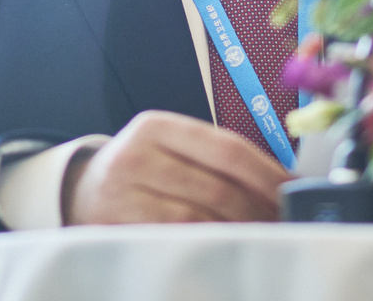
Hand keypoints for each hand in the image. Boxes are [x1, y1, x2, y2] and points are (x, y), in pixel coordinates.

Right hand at [63, 111, 284, 223]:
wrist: (79, 193)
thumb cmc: (140, 171)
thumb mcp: (168, 148)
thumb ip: (213, 158)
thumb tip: (280, 182)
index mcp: (157, 126)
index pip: (227, 147)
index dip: (267, 172)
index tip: (294, 190)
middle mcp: (137, 153)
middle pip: (217, 185)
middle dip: (259, 208)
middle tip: (283, 222)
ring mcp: (123, 192)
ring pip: (199, 217)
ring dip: (239, 230)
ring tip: (262, 236)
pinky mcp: (117, 227)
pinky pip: (176, 238)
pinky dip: (209, 243)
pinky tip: (227, 246)